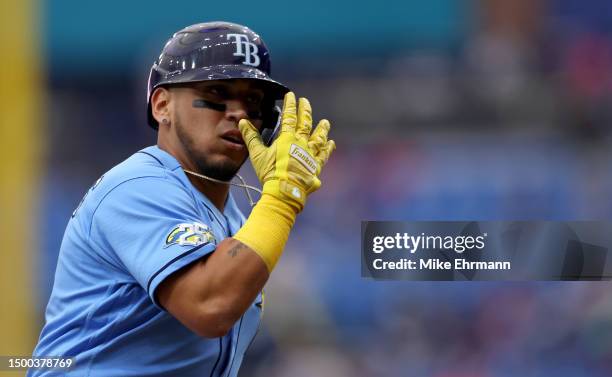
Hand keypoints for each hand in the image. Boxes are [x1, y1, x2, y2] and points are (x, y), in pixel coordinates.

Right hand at [238, 92, 334, 211]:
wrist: (285, 190)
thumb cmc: (270, 172)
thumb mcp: (257, 154)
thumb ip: (251, 137)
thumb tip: (242, 122)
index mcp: (287, 139)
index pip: (289, 117)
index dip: (290, 105)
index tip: (291, 95)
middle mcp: (301, 144)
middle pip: (305, 124)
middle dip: (305, 111)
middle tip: (305, 101)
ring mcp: (310, 155)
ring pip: (318, 138)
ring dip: (322, 129)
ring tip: (325, 122)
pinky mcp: (315, 167)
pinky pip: (324, 156)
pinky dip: (328, 149)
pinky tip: (331, 144)